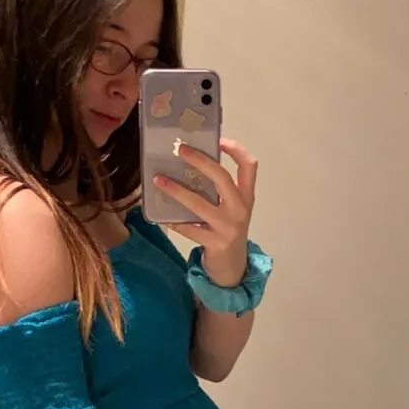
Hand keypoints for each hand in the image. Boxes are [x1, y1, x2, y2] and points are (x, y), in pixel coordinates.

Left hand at [154, 139, 257, 286]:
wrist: (233, 269)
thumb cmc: (228, 232)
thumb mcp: (232, 210)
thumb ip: (221, 192)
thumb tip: (191, 166)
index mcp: (246, 197)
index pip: (249, 166)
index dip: (236, 150)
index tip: (218, 139)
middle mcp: (240, 209)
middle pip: (222, 178)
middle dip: (200, 161)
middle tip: (181, 150)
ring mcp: (228, 227)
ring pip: (198, 203)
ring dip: (176, 190)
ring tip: (159, 180)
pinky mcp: (215, 243)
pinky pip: (190, 228)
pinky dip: (174, 221)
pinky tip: (163, 216)